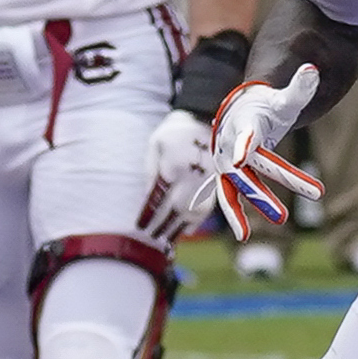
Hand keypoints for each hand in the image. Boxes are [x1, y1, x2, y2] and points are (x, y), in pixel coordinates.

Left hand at [137, 110, 214, 242]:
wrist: (206, 119)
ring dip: (180, 228)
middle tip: (152, 237)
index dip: (149, 215)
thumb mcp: (156, 144)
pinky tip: (187, 229)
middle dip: (164, 226)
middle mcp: (192, 175)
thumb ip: (151, 170)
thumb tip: (147, 195)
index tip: (140, 226)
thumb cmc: (175, 132)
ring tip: (167, 239)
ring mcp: (207, 180)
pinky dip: (196, 221)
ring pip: (194, 212)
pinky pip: (207, 207)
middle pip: (176, 209)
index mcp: (173, 164)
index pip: (159, 198)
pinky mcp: (217, 184)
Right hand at [195, 70, 321, 237]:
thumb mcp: (283, 99)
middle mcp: (230, 144)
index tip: (238, 160)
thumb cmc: (266, 105)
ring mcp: (227, 162)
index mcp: (244, 123)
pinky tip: (243, 236)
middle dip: (260, 193)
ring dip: (240, 209)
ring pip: (233, 187)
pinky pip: (229, 195)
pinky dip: (235, 214)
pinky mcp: (229, 176)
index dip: (241, 146)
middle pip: (246, 171)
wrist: (242, 109)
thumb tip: (313, 70)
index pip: (244, 136)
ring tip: (247, 235)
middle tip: (281, 217)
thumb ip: (298, 89)